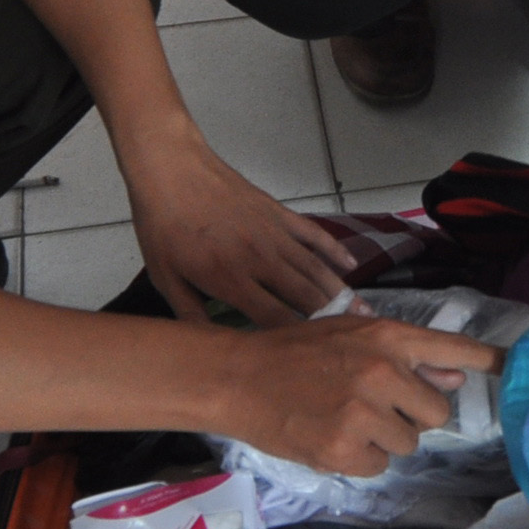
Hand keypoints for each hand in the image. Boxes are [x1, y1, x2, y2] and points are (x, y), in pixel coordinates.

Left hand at [118, 128, 353, 325]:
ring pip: (316, 269)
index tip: (316, 357)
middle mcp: (260, 259)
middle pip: (306, 296)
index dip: (298, 341)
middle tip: (358, 341)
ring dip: (341, 292)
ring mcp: (274, 233)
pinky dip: (335, 251)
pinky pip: (315, 235)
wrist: (172, 170)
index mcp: (231, 279)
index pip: (275, 319)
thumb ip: (190, 316)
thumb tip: (209, 348)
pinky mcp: (280, 213)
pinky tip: (351, 265)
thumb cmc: (163, 226)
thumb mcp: (166, 278)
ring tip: (365, 312)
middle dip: (333, 320)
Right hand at [220, 315, 495, 474]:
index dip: (488, 362)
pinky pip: (377, 467)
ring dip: (382, 442)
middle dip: (410, 419)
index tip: (515, 369)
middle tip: (370, 409)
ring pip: (406, 445)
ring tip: (341, 420)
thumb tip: (453, 378)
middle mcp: (383, 372)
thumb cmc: (292, 353)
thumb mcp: (349, 338)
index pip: (453, 349)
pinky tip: (329, 439)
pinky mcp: (344, 449)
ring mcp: (364, 413)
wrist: (236, 377)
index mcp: (386, 337)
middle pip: (435, 416)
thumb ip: (404, 356)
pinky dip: (357, 461)